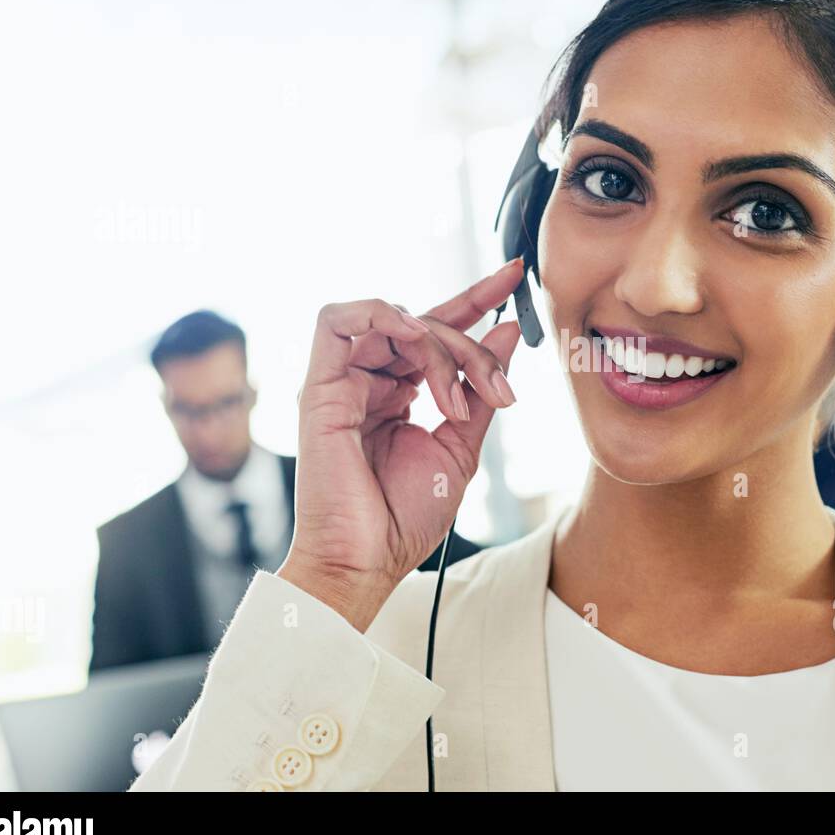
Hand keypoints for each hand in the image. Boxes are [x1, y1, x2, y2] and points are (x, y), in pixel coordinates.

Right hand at [278, 258, 526, 631]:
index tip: (515, 274)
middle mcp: (368, 381)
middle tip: (498, 389)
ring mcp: (342, 382)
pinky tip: (413, 336)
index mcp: (398, 394)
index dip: (475, 298)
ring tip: (456, 395)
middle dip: (470, 345)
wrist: (366, 561)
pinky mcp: (319, 386)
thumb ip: (479, 389)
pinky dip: (381, 315)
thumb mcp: (460, 448)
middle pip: (424, 324)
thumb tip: (506, 333)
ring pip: (394, 320)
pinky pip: (337, 320)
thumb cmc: (404, 518)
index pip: (436, 330)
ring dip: (437, 345)